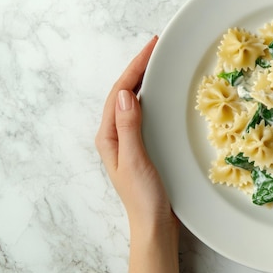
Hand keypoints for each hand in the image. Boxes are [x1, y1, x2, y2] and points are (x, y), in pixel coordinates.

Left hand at [95, 35, 177, 232]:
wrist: (155, 225)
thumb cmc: (144, 197)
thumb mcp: (135, 161)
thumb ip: (130, 128)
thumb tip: (128, 94)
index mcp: (109, 136)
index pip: (120, 93)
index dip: (135, 68)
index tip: (151, 47)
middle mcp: (116, 134)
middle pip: (125, 92)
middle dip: (139, 68)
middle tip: (157, 47)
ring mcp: (130, 140)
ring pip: (135, 101)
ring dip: (145, 80)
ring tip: (160, 62)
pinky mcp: (144, 145)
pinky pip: (146, 113)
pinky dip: (153, 97)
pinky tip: (163, 93)